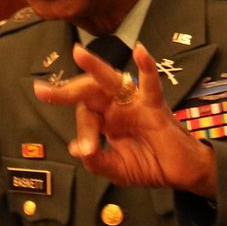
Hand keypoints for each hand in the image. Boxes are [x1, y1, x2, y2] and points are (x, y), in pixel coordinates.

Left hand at [34, 41, 216, 197]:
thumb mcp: (118, 169)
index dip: (83, 132)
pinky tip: (140, 51)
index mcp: (106, 121)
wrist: (181, 174)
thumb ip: (98, 162)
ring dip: (95, 67)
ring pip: (112, 81)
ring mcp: (135, 104)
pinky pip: (150, 84)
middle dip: (67, 91)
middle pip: (89, 92)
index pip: (85, 117)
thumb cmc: (150, 166)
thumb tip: (77, 150)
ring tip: (79, 53)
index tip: (85, 150)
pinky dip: (147, 67)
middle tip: (44, 92)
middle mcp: (117, 108)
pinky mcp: (155, 106)